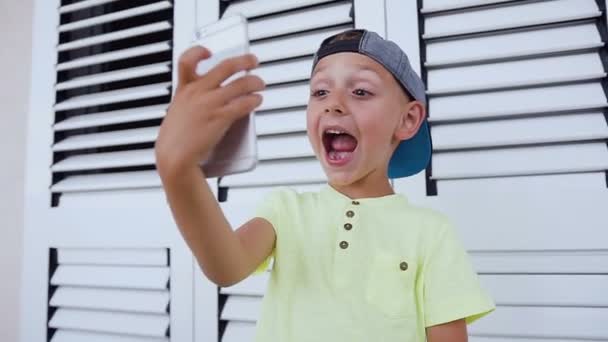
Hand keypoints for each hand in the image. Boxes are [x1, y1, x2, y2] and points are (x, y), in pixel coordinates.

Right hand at [155, 46, 264, 176]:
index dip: (199, 52)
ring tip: (260, 83)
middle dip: (243, 61)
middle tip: (252, 61)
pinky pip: (243, 103)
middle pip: (225, 66)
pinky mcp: (221, 117)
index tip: (209, 52)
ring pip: (240, 84)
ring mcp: (210, 104)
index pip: (187, 60)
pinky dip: (254, 100)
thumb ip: (189, 103)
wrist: (174, 157)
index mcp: (184, 90)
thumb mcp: (176, 113)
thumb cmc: (174, 140)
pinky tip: (257, 100)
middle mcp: (198, 92)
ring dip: (255, 82)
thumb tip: (201, 103)